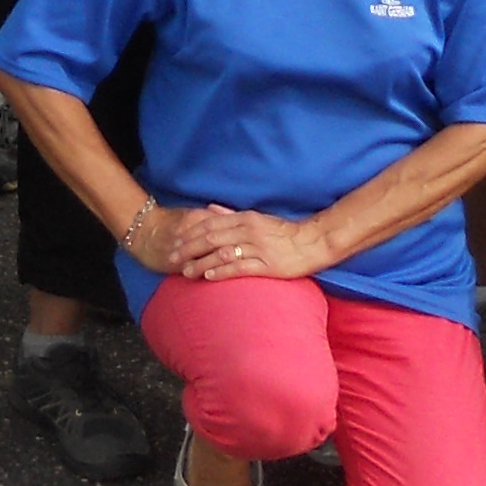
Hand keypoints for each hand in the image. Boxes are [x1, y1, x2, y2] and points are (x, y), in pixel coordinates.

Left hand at [150, 204, 329, 281]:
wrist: (313, 243)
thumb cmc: (285, 232)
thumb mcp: (258, 218)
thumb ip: (232, 215)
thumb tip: (209, 209)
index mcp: (245, 218)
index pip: (211, 224)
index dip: (190, 233)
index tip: (175, 241)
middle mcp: (248, 231)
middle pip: (211, 238)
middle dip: (189, 248)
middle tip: (172, 258)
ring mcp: (257, 248)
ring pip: (221, 253)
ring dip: (201, 262)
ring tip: (185, 271)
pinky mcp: (267, 265)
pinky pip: (239, 268)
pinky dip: (222, 271)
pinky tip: (208, 276)